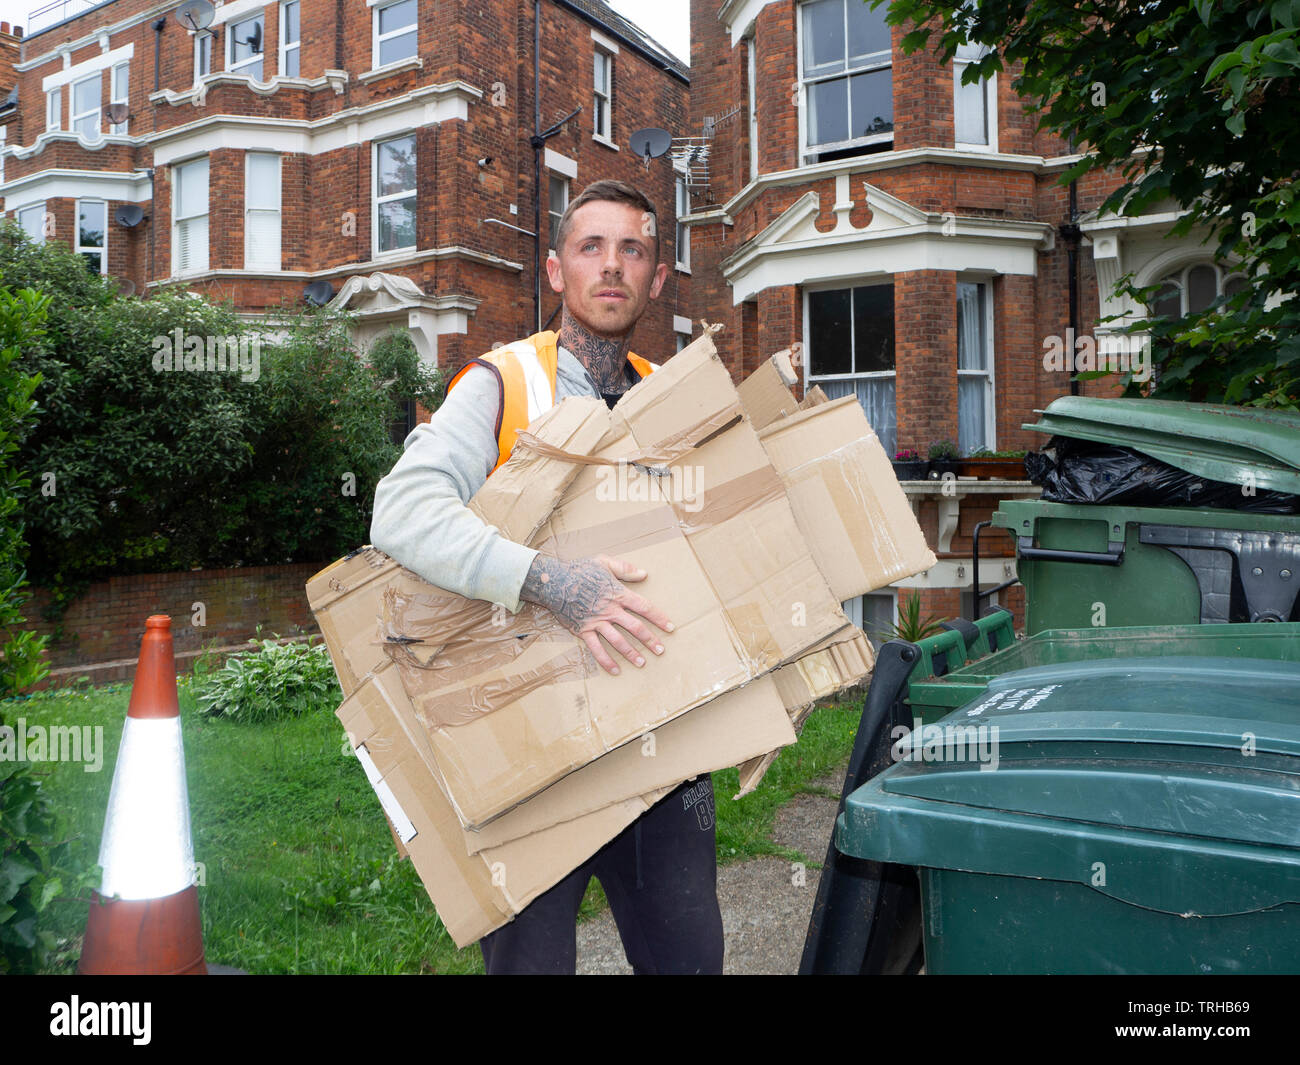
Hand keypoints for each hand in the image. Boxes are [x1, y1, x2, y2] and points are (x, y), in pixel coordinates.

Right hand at [520, 553, 673, 674]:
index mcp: (618, 594)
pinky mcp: (583, 631)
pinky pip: (597, 649)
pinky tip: (615, 670)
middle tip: (661, 650)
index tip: (670, 627)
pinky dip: (606, 661)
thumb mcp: (603, 562)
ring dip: (631, 653)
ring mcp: (597, 622)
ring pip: (618, 641)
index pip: (644, 608)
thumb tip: (644, 574)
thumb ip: (625, 569)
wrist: (553, 582)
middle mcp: (610, 611)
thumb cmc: (579, 570)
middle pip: (635, 628)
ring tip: (642, 663)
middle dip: (650, 640)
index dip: (659, 618)